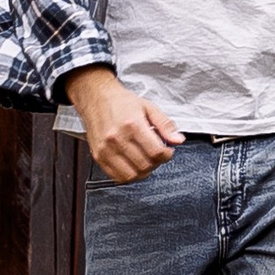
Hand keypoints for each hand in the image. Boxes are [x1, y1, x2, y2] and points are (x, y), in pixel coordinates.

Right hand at [67, 66, 181, 179]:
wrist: (96, 98)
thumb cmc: (122, 102)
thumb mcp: (148, 107)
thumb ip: (165, 125)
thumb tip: (178, 140)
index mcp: (132, 125)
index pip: (156, 152)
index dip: (167, 155)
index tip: (167, 151)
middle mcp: (117, 138)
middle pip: (145, 165)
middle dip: (156, 163)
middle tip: (157, 155)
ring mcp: (106, 149)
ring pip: (131, 175)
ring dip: (143, 172)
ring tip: (146, 161)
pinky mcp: (98, 156)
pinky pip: (116, 177)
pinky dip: (128, 175)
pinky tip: (133, 165)